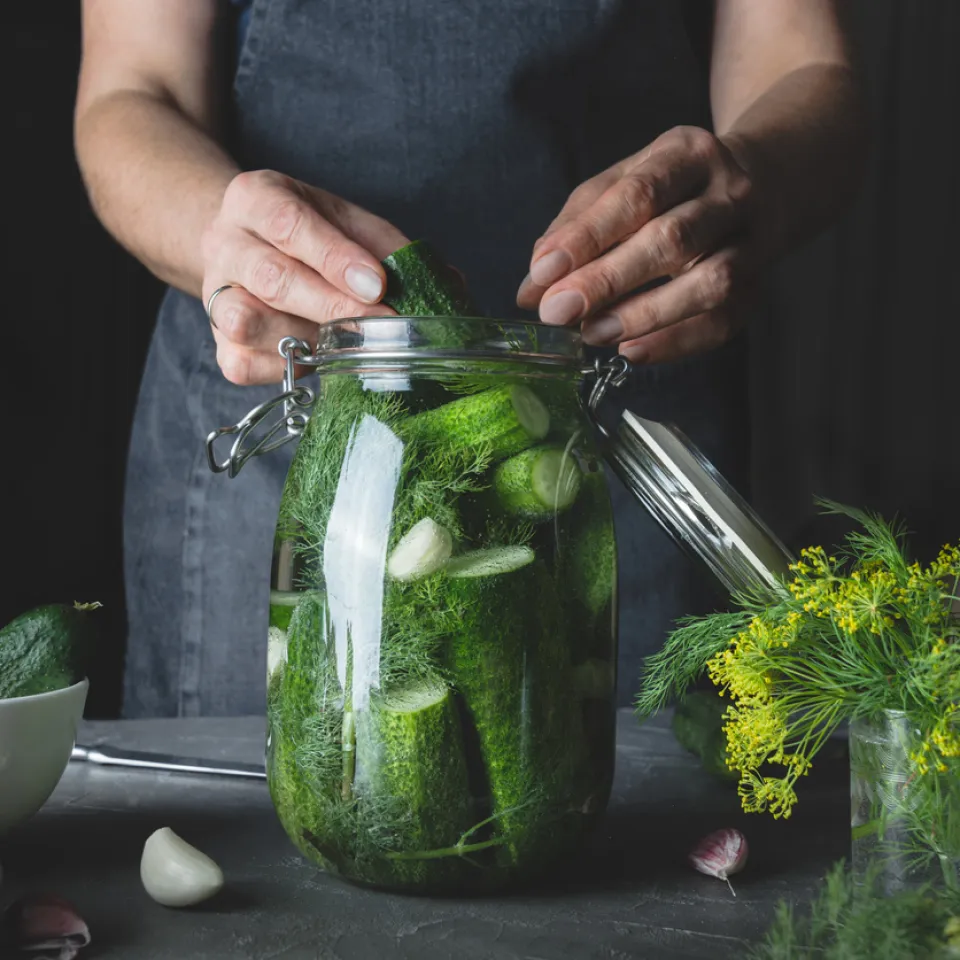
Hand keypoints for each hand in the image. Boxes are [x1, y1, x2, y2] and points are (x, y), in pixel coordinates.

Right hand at [201, 170, 408, 384]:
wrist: (248, 246)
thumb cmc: (308, 235)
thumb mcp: (347, 223)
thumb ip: (389, 247)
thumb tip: (448, 284)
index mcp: (255, 198)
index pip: (290, 223)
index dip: (335, 258)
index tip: (378, 284)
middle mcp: (225, 243)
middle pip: (272, 278)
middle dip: (333, 306)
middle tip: (382, 323)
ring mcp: (215, 295)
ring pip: (249, 323)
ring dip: (306, 338)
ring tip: (346, 341)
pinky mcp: (219, 342)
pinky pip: (244, 364)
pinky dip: (284, 369)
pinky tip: (315, 358)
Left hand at [516, 126, 762, 364]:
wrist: (768, 181)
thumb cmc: (674, 187)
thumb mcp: (624, 182)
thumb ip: (575, 228)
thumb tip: (532, 288)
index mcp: (687, 154)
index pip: (636, 194)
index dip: (588, 236)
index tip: (544, 272)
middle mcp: (730, 193)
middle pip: (672, 239)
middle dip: (608, 279)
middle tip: (557, 312)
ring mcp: (754, 241)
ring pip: (709, 283)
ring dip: (645, 315)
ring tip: (592, 333)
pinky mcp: (760, 286)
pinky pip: (723, 322)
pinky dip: (675, 342)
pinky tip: (632, 350)